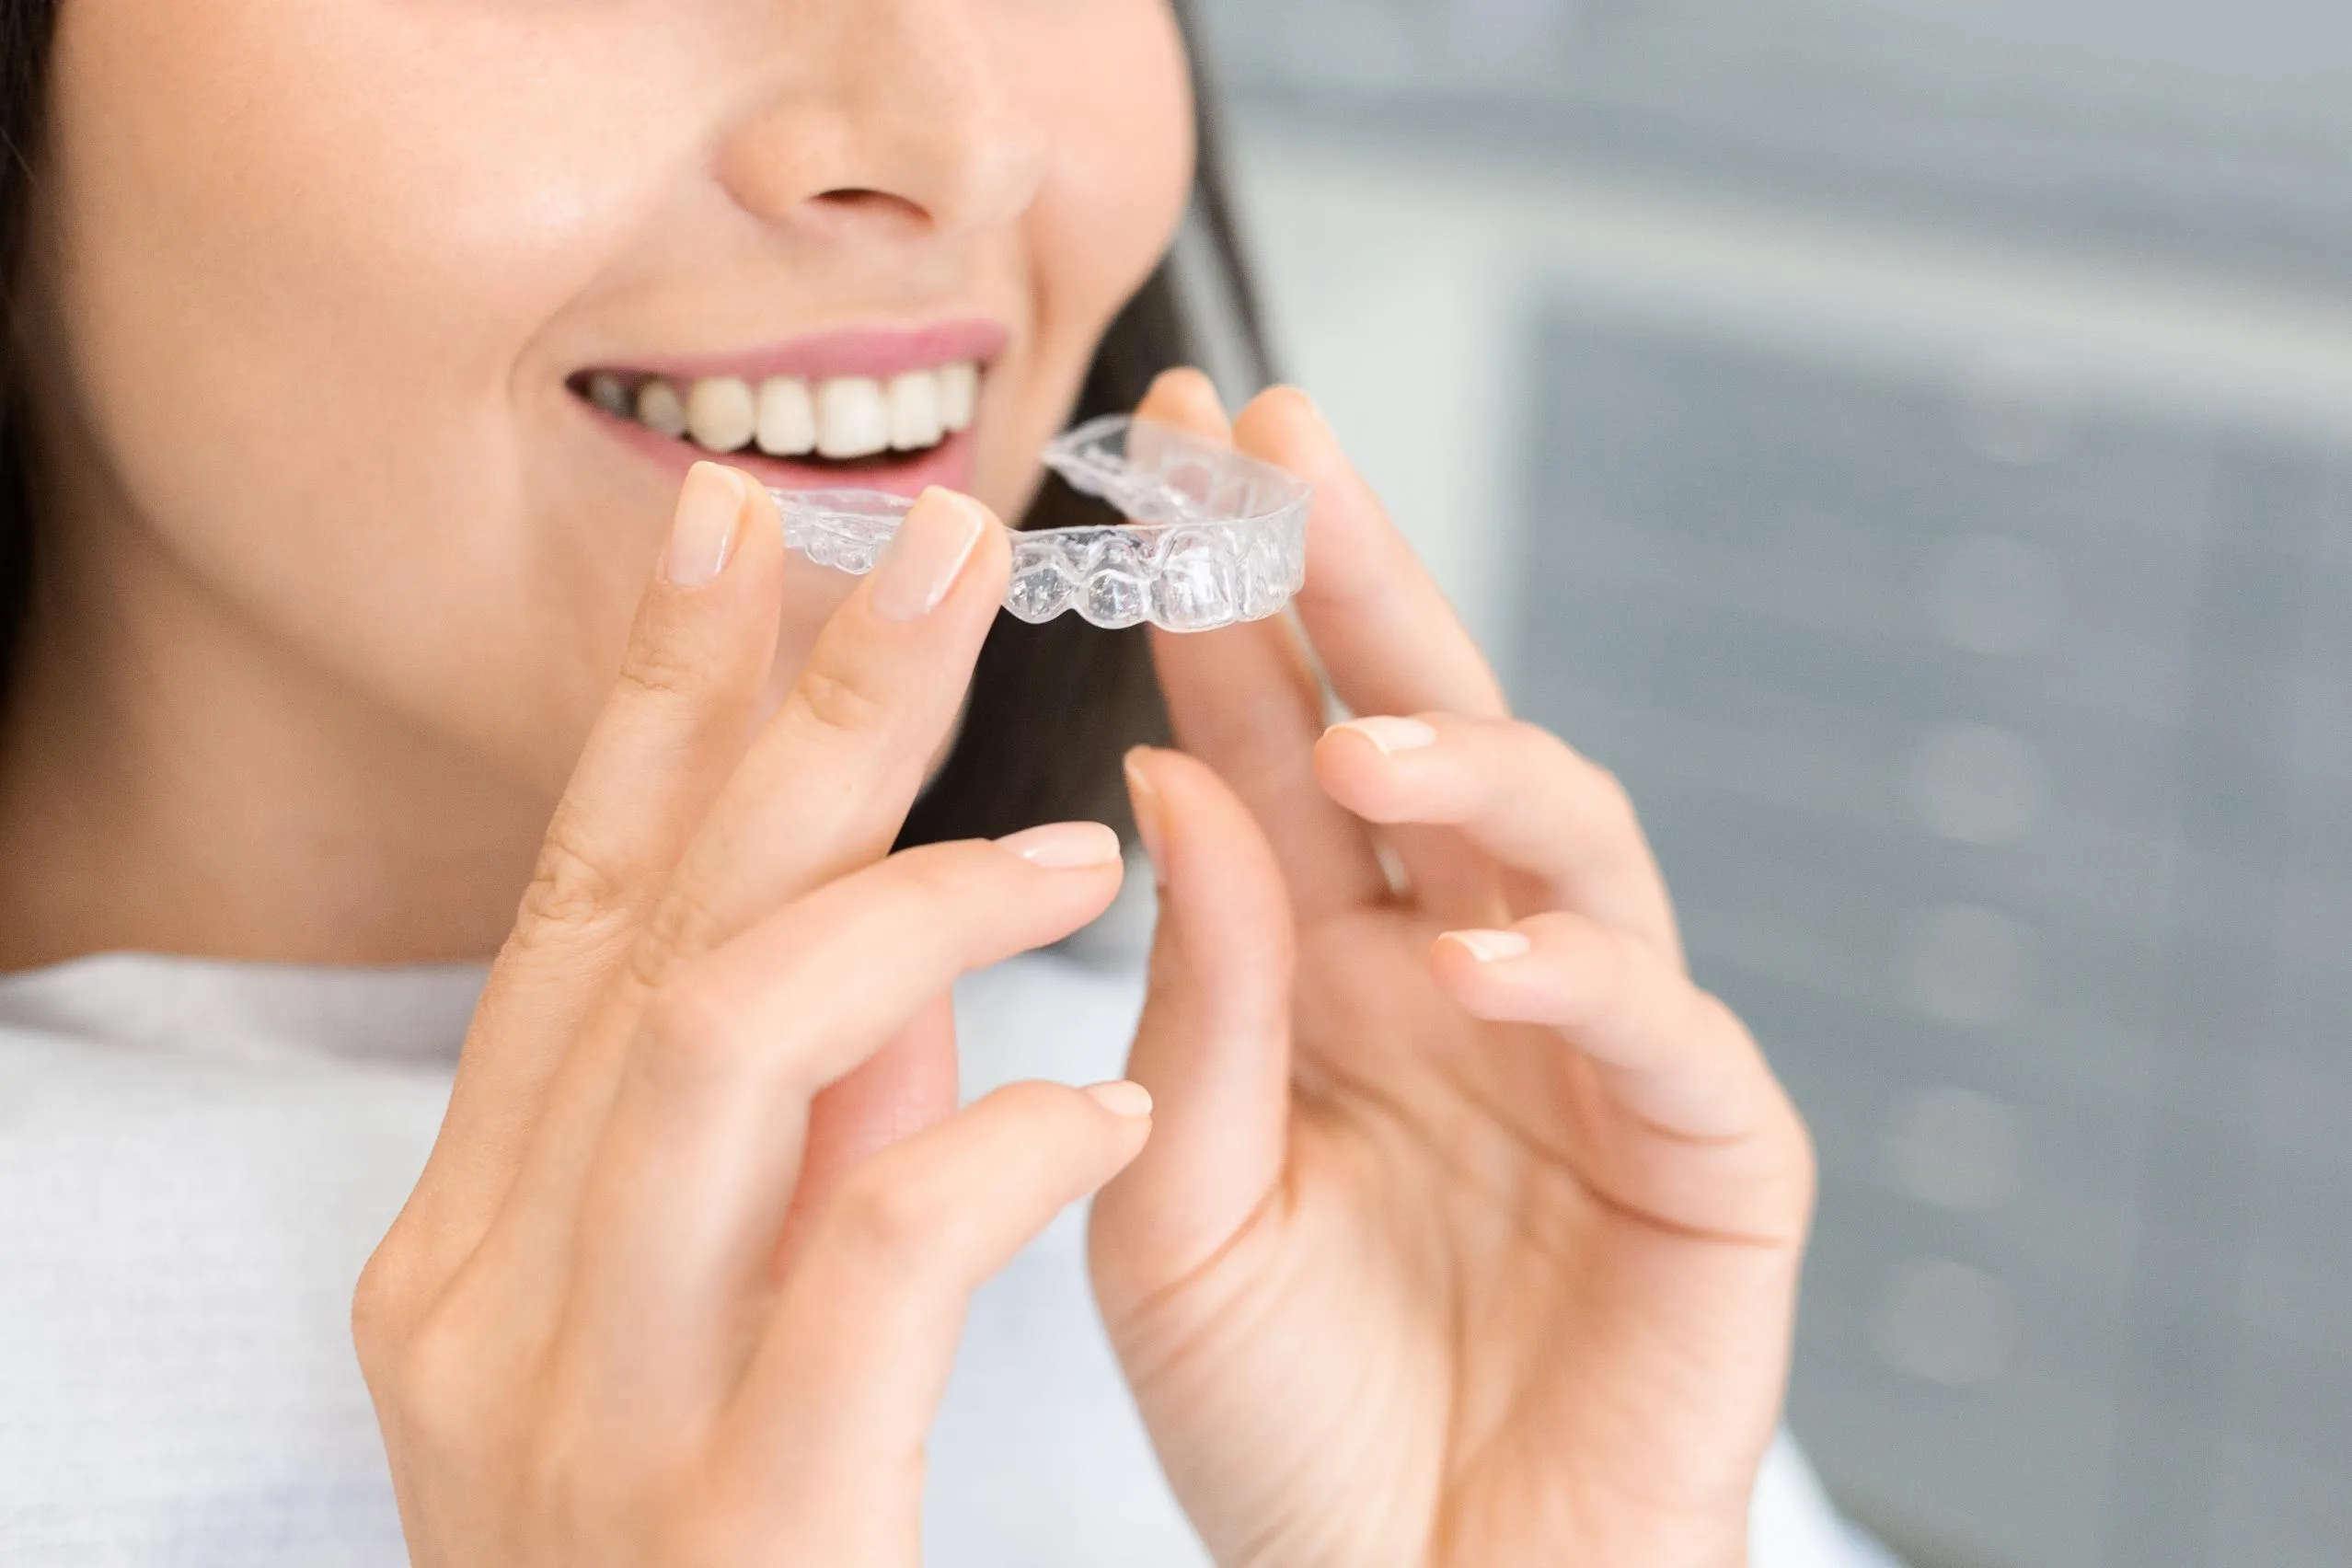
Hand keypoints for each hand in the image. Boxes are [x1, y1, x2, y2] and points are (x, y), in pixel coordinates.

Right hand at [353, 465, 1153, 1566]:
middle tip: (937, 533)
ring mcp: (586, 1412)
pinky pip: (870, 1251)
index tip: (749, 531)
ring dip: (912, 894)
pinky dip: (997, 1140)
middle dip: (799, 706)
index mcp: (482, 1236)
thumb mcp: (716, 1323)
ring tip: (1080, 837)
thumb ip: (783, 1146)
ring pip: (726, 1034)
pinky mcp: (734, 1514)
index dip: (663, 704)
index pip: (580, 909)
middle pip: (653, 917)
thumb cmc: (726, 1561)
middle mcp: (490, 1298)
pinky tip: (1111, 1093)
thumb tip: (886, 941)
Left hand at [1092, 376, 1815, 1567]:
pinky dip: (1578, 978)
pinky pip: (1662, 1029)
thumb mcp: (1174, 1210)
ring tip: (1365, 728)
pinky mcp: (1708, 1154)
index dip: (1220, 603)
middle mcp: (1456, 970)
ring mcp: (1590, 1047)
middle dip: (1355, 578)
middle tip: (1279, 437)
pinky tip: (1475, 960)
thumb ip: (1189, 1002)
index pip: (1268, 744)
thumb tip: (1171, 774)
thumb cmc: (1286, 1425)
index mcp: (1318, 968)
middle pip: (1424, 728)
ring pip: (1565, 835)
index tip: (1156, 454)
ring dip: (1472, 759)